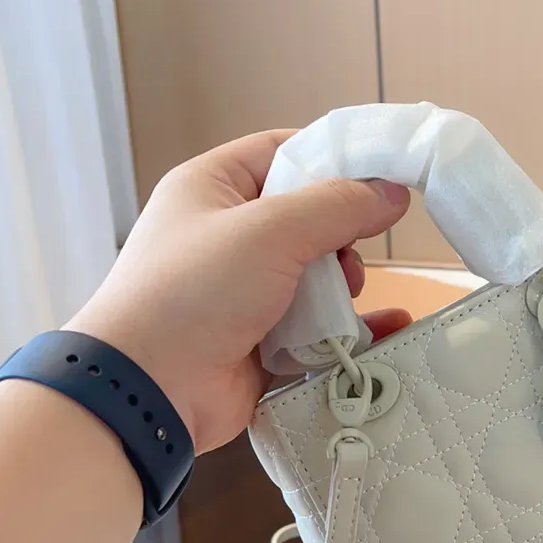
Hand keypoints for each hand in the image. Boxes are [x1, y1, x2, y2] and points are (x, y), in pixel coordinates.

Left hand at [68, 130, 411, 452]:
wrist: (148, 390)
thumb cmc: (195, 291)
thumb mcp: (269, 230)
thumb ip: (338, 206)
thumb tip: (393, 193)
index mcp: (213, 188)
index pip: (282, 152)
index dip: (333, 158)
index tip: (382, 175)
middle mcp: (227, 237)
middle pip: (308, 218)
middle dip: (341, 234)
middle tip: (351, 251)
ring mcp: (244, 294)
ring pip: (317, 276)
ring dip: (343, 285)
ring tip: (347, 296)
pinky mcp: (262, 344)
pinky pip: (319, 329)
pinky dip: (350, 331)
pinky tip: (387, 331)